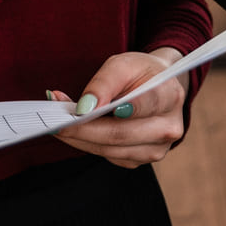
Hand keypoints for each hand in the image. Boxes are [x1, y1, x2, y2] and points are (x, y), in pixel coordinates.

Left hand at [49, 48, 188, 166]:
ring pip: (109, 150)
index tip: (86, 110)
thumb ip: (104, 82)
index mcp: (170, 96)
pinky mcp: (138, 160)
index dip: (117, 109)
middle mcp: (168, 128)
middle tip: (54, 118)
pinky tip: (74, 129)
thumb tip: (86, 107)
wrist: (157, 87)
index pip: (145, 104)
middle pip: (120, 134)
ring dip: (79, 137)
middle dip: (82, 128)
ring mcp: (155, 150)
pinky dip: (86, 143)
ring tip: (58, 121)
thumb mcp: (123, 64)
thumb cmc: (141, 73)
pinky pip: (107, 156)